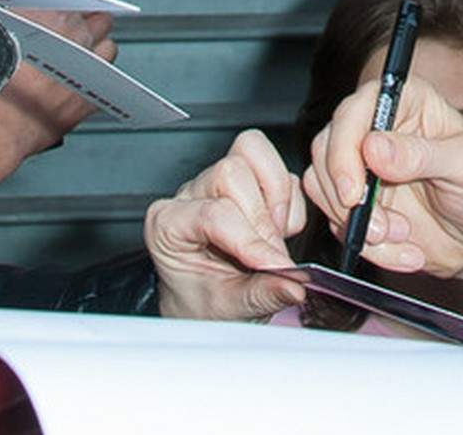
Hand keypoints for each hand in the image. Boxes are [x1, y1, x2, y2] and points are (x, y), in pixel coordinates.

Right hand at [0, 0, 117, 198]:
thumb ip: (13, 7)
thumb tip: (16, 1)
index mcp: (55, 12)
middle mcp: (77, 38)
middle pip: (103, 19)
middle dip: (89, 22)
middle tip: (70, 30)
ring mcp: (87, 69)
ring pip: (108, 49)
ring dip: (94, 50)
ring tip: (71, 57)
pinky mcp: (87, 100)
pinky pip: (104, 82)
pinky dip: (91, 80)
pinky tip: (70, 83)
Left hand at [147, 130, 310, 320]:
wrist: (203, 304)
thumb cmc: (201, 302)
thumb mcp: (227, 309)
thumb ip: (260, 295)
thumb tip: (293, 284)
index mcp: (169, 223)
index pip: (214, 213)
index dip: (251, 240)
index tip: (276, 265)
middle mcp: (191, 194)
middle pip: (232, 172)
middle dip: (263, 216)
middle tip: (272, 255)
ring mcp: (218, 181)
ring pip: (253, 153)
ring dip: (277, 199)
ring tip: (274, 238)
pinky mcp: (249, 179)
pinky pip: (279, 171)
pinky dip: (290, 202)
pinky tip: (279, 232)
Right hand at [303, 74, 462, 278]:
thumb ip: (425, 154)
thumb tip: (375, 148)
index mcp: (408, 102)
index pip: (357, 108)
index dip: (345, 147)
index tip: (354, 190)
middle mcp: (377, 127)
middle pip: (326, 146)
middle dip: (345, 196)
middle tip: (380, 228)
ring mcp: (360, 164)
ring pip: (321, 184)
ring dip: (356, 223)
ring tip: (402, 236)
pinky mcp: (352, 200)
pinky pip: (334, 219)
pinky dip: (366, 245)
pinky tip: (403, 249)